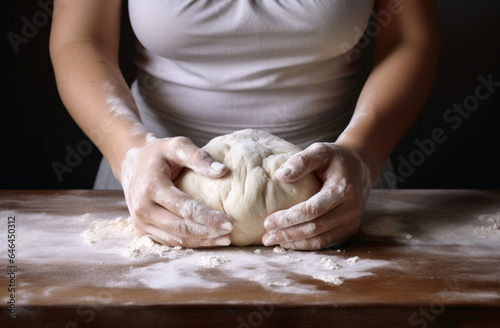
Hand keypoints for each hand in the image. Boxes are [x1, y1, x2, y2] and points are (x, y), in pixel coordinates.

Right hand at [119, 136, 233, 246]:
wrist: (130, 163)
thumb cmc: (159, 153)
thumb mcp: (177, 146)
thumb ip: (199, 157)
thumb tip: (223, 171)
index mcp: (151, 187)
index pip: (184, 208)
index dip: (208, 218)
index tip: (230, 222)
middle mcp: (142, 208)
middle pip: (180, 227)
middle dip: (207, 233)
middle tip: (230, 233)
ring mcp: (140, 221)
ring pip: (175, 239)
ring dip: (201, 242)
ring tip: (224, 239)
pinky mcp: (141, 230)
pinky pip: (168, 241)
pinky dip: (189, 243)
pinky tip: (207, 240)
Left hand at [262, 143, 371, 249]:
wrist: (360, 167)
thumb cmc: (335, 158)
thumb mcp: (320, 151)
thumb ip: (301, 161)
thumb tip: (279, 175)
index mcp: (342, 189)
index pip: (313, 210)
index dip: (289, 218)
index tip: (268, 221)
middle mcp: (350, 208)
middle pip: (315, 227)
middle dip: (288, 234)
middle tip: (266, 237)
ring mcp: (352, 221)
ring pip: (320, 239)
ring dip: (295, 243)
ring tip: (273, 241)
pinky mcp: (350, 229)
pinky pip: (326, 242)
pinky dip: (307, 245)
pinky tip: (289, 242)